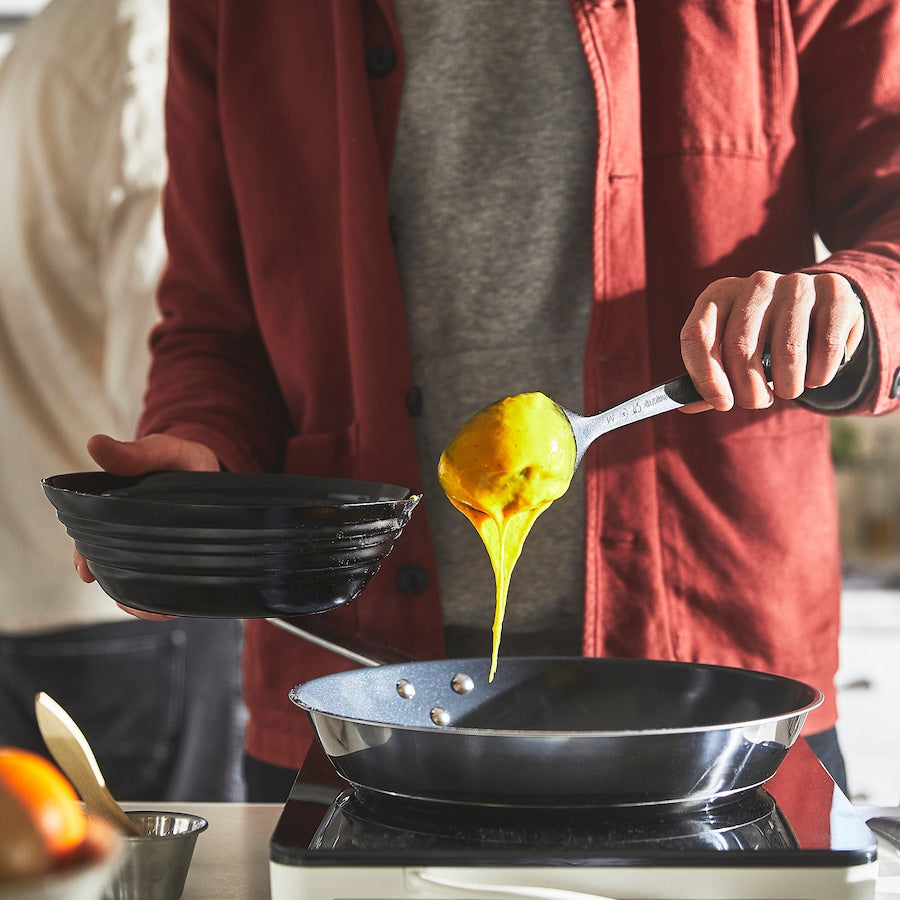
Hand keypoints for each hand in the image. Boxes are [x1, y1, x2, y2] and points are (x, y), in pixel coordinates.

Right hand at [75, 433, 218, 619]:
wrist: (214, 470)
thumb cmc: (182, 459)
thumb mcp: (162, 451)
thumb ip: (136, 453)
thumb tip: (95, 444)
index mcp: (114, 511)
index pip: (89, 538)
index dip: (85, 555)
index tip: (86, 570)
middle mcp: (128, 536)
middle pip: (110, 567)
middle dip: (114, 587)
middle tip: (128, 601)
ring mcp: (153, 551)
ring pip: (136, 584)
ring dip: (139, 601)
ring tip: (157, 613)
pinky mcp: (178, 562)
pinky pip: (165, 588)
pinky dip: (164, 603)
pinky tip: (171, 612)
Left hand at [679, 271, 864, 411]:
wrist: (818, 308)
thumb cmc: (764, 339)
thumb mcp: (730, 352)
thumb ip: (708, 378)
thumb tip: (686, 404)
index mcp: (718, 295)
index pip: (697, 334)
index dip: (706, 375)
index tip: (722, 403)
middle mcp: (754, 283)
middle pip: (739, 346)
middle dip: (748, 389)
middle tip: (756, 402)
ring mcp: (794, 283)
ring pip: (786, 350)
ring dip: (787, 386)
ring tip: (787, 391)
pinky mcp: (833, 290)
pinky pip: (827, 344)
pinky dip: (819, 373)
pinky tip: (815, 378)